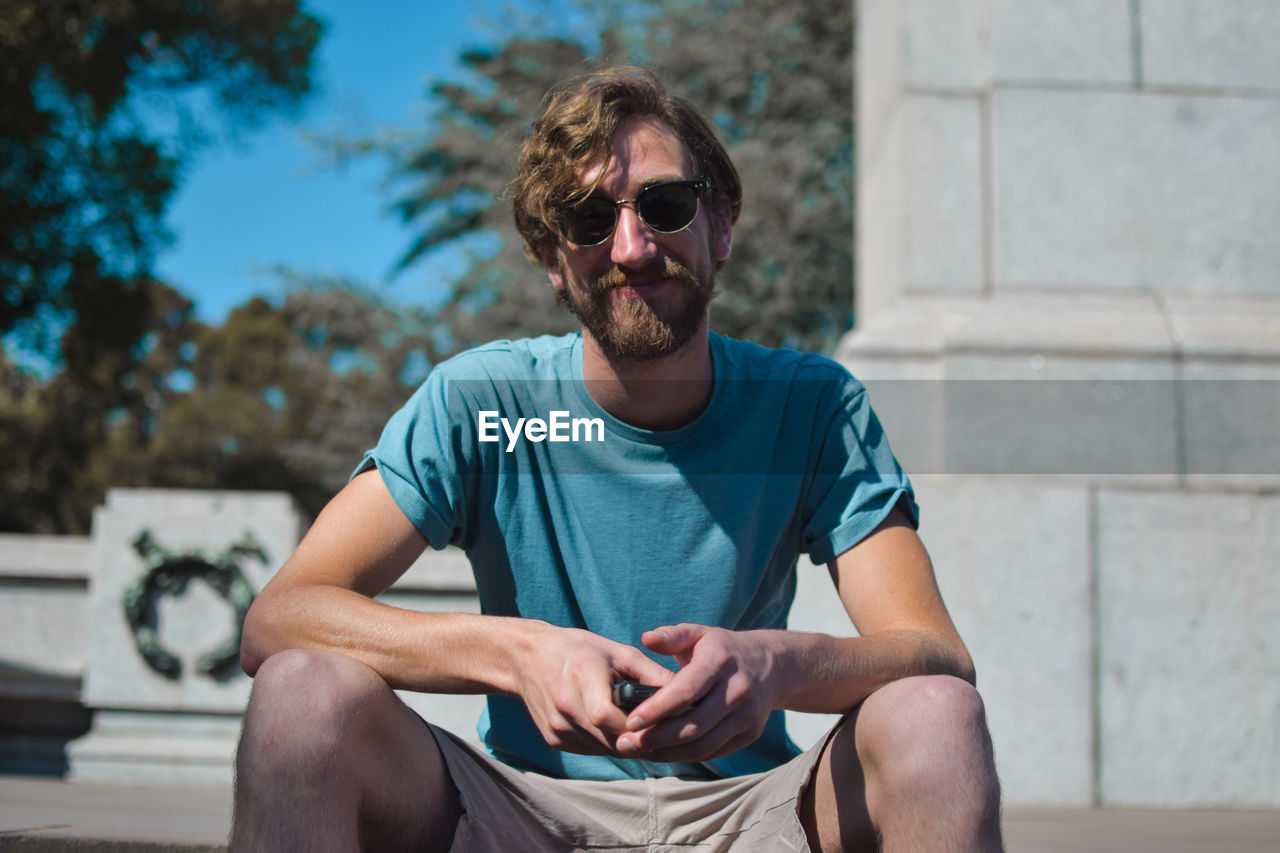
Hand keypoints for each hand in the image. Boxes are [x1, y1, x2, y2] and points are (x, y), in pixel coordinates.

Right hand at [514, 623, 674, 755]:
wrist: (528, 659)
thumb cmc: (579, 650)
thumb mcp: (618, 652)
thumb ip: (652, 674)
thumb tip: (686, 695)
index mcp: (581, 676)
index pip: (607, 716)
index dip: (637, 725)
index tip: (663, 723)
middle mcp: (564, 706)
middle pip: (610, 737)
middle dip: (640, 737)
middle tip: (667, 733)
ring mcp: (557, 727)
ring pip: (603, 748)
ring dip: (627, 743)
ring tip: (648, 731)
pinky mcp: (554, 739)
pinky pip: (591, 749)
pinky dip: (609, 743)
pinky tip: (622, 730)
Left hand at [615, 624, 782, 762]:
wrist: (771, 665)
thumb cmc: (722, 648)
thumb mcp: (699, 633)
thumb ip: (671, 636)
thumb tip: (646, 638)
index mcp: (720, 662)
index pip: (686, 692)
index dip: (656, 709)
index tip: (630, 722)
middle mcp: (737, 690)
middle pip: (693, 724)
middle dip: (656, 738)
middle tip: (625, 743)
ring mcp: (747, 715)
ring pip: (704, 744)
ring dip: (668, 754)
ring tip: (638, 752)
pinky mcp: (751, 733)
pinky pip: (714, 752)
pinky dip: (686, 756)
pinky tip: (663, 754)